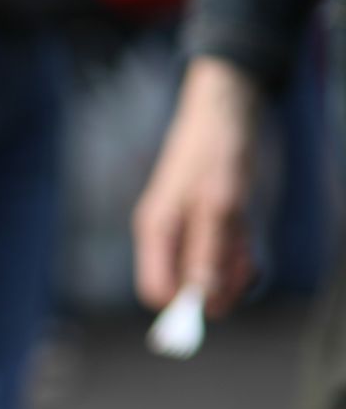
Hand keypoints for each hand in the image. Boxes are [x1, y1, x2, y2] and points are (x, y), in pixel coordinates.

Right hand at [133, 56, 261, 317]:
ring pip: (209, 272)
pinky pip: (225, 254)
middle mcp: (169, 234)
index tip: (217, 301)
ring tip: (251, 242)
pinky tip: (253, 238)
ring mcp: (190, 227)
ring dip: (235, 270)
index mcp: (156, 231)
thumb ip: (209, 253)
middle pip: (185, 286)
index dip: (184, 304)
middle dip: (217, 286)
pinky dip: (243, 255)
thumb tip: (205, 302)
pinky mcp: (211, 219)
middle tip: (246, 265)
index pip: (157, 291)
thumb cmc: (220, 148)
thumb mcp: (220, 202)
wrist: (232, 103)